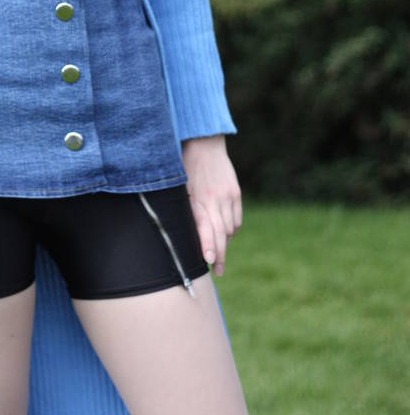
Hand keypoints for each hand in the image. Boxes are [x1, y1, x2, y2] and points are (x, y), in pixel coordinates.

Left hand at [181, 135, 242, 277]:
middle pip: (221, 233)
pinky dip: (232, 228)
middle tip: (218, 271)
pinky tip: (225, 231)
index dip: (208, 245)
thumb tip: (186, 234)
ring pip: (230, 228)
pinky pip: (236, 219)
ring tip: (218, 251)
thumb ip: (185, 209)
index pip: (205, 227)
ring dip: (224, 241)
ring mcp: (227, 196)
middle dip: (220, 255)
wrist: (203, 143)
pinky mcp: (235, 193)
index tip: (210, 260)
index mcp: (197, 198)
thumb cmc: (184, 167)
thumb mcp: (179, 188)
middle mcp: (214, 199)